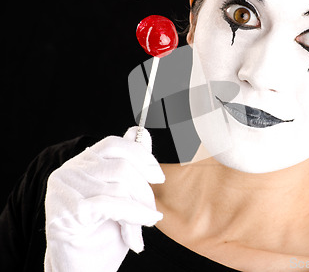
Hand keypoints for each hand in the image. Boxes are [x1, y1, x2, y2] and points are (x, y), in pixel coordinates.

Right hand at [44, 127, 164, 271]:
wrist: (80, 269)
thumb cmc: (101, 235)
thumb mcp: (121, 196)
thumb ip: (130, 165)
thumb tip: (141, 133)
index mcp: (81, 164)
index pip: (114, 144)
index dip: (142, 156)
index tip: (158, 177)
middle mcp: (69, 172)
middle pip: (123, 166)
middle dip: (145, 192)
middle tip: (153, 215)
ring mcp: (66, 189)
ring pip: (122, 184)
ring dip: (140, 210)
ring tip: (141, 230)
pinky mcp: (70, 209)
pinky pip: (114, 204)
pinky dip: (135, 217)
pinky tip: (139, 233)